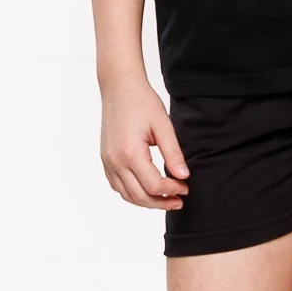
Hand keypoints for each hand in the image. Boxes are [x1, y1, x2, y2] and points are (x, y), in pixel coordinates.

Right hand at [100, 77, 189, 209]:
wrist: (120, 87)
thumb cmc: (142, 102)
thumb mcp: (163, 125)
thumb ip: (173, 153)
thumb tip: (183, 176)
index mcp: (131, 153)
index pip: (153, 185)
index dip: (172, 190)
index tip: (185, 188)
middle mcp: (115, 161)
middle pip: (139, 196)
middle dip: (161, 202)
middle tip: (179, 201)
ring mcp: (108, 162)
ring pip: (126, 195)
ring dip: (146, 201)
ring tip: (165, 199)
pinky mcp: (105, 159)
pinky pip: (117, 185)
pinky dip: (132, 193)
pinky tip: (146, 189)